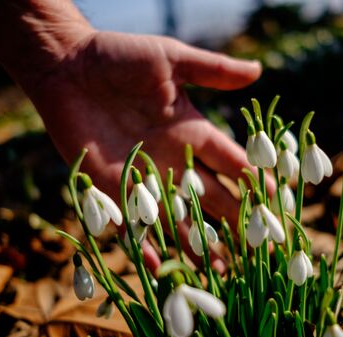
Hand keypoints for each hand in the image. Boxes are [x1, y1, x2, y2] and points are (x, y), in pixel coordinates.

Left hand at [24, 31, 263, 267]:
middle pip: (213, 197)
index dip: (254, 180)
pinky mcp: (113, 188)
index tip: (275, 202)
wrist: (67, 69)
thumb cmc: (119, 58)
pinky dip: (147, 244)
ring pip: (180, 218)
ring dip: (199, 244)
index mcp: (192, 131)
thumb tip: (258, 70)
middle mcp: (174, 160)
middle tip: (258, 250)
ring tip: (221, 272)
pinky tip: (162, 267)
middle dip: (235, 222)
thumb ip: (212, 70)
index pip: (232, 162)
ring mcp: (145, 178)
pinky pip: (134, 222)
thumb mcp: (171, 60)